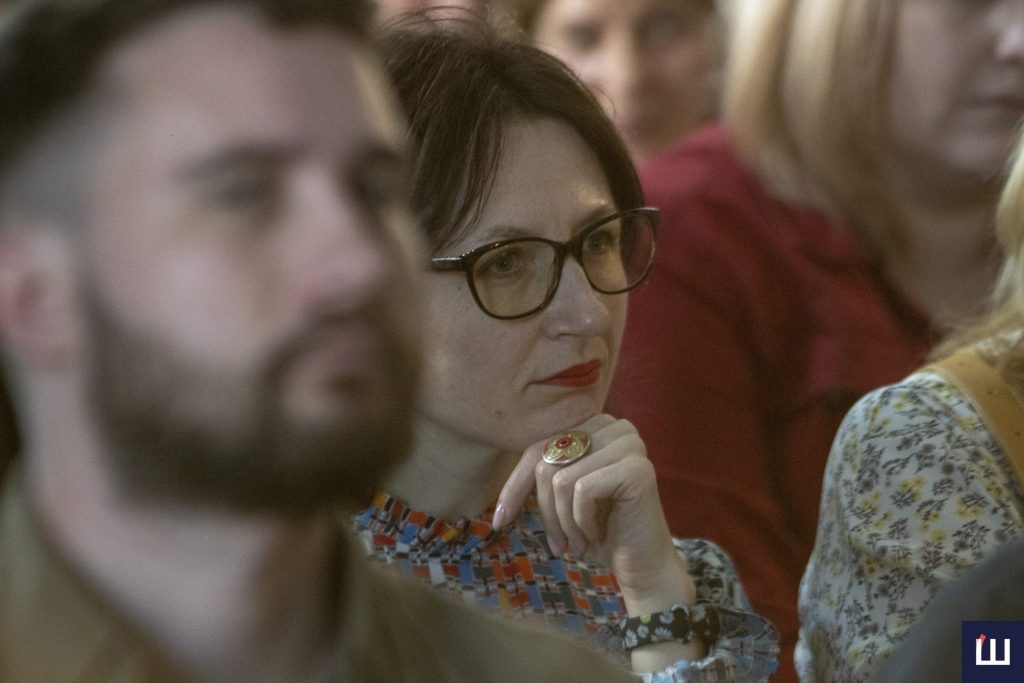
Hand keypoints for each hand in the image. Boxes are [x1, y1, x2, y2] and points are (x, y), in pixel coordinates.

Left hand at [492, 414, 692, 604]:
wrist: (642, 568)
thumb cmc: (599, 534)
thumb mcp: (561, 500)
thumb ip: (539, 476)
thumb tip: (497, 492)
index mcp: (596, 427)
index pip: (539, 449)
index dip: (514, 487)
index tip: (499, 522)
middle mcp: (615, 427)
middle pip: (547, 462)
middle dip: (546, 512)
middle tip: (562, 545)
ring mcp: (630, 444)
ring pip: (561, 478)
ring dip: (564, 522)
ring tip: (580, 542)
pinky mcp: (637, 468)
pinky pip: (581, 491)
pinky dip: (581, 522)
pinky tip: (597, 535)